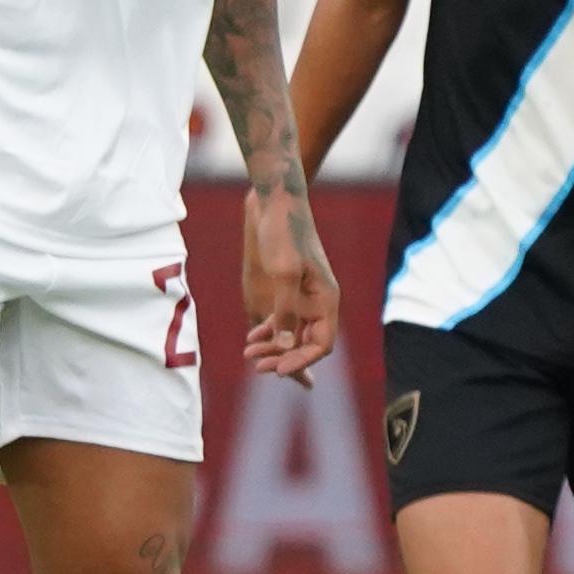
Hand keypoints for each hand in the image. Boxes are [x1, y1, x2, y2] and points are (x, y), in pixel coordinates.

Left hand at [241, 187, 338, 381]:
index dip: (301, 360)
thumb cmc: (283, 233)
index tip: (275, 371)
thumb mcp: (283, 273)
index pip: (321, 344)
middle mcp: (317, 302)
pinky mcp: (288, 288)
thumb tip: (284, 347)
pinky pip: (283, 320)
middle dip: (282, 357)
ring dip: (273, 348)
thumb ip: (284, 311)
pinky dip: (268, 332)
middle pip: (306, 343)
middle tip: (255, 365)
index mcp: (325, 299)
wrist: (275, 203)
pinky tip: (251, 338)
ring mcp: (303, 296)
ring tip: (248, 355)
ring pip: (292, 334)